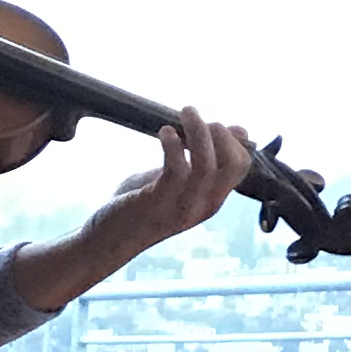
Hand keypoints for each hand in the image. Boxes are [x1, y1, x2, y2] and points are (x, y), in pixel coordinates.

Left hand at [9, 108, 256, 313]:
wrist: (109, 240)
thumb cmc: (141, 206)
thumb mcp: (176, 180)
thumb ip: (198, 159)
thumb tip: (232, 130)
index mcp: (212, 199)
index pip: (241, 165)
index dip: (232, 138)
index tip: (212, 123)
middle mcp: (204, 205)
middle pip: (233, 164)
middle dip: (220, 132)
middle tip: (195, 116)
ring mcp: (183, 205)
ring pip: (207, 164)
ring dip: (198, 131)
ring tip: (186, 112)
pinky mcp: (158, 202)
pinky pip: (176, 170)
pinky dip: (173, 145)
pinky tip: (164, 133)